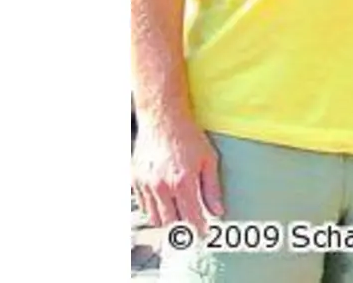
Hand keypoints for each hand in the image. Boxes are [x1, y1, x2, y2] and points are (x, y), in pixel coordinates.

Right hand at [131, 115, 223, 235]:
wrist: (163, 119)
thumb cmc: (188, 137)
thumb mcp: (209, 160)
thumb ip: (212, 188)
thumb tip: (218, 211)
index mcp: (182, 181)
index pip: (191, 217)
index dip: (199, 228)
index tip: (204, 232)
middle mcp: (161, 186)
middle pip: (171, 223)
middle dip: (182, 227)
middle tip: (191, 223)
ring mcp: (145, 184)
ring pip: (154, 217)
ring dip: (167, 219)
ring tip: (177, 211)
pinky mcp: (134, 180)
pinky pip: (143, 205)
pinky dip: (153, 208)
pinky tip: (164, 199)